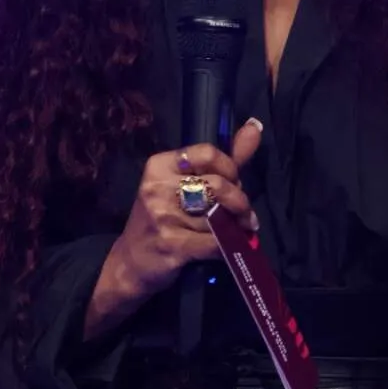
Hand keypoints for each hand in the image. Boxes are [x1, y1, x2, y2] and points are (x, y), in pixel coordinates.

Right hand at [105, 118, 264, 300]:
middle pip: (218, 185)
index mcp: (160, 165)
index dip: (229, 169)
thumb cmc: (162, 219)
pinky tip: (229, 248)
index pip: (207, 153)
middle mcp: (157, 187)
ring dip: (236, 227)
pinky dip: (229, 247)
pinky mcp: (172, 244)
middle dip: (239, 202)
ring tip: (235, 232)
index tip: (232, 183)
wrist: (131, 262)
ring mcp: (162, 216)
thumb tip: (256, 126)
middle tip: (242, 214)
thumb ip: (223, 158)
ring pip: (219, 217)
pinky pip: (216, 242)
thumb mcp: (184, 184)